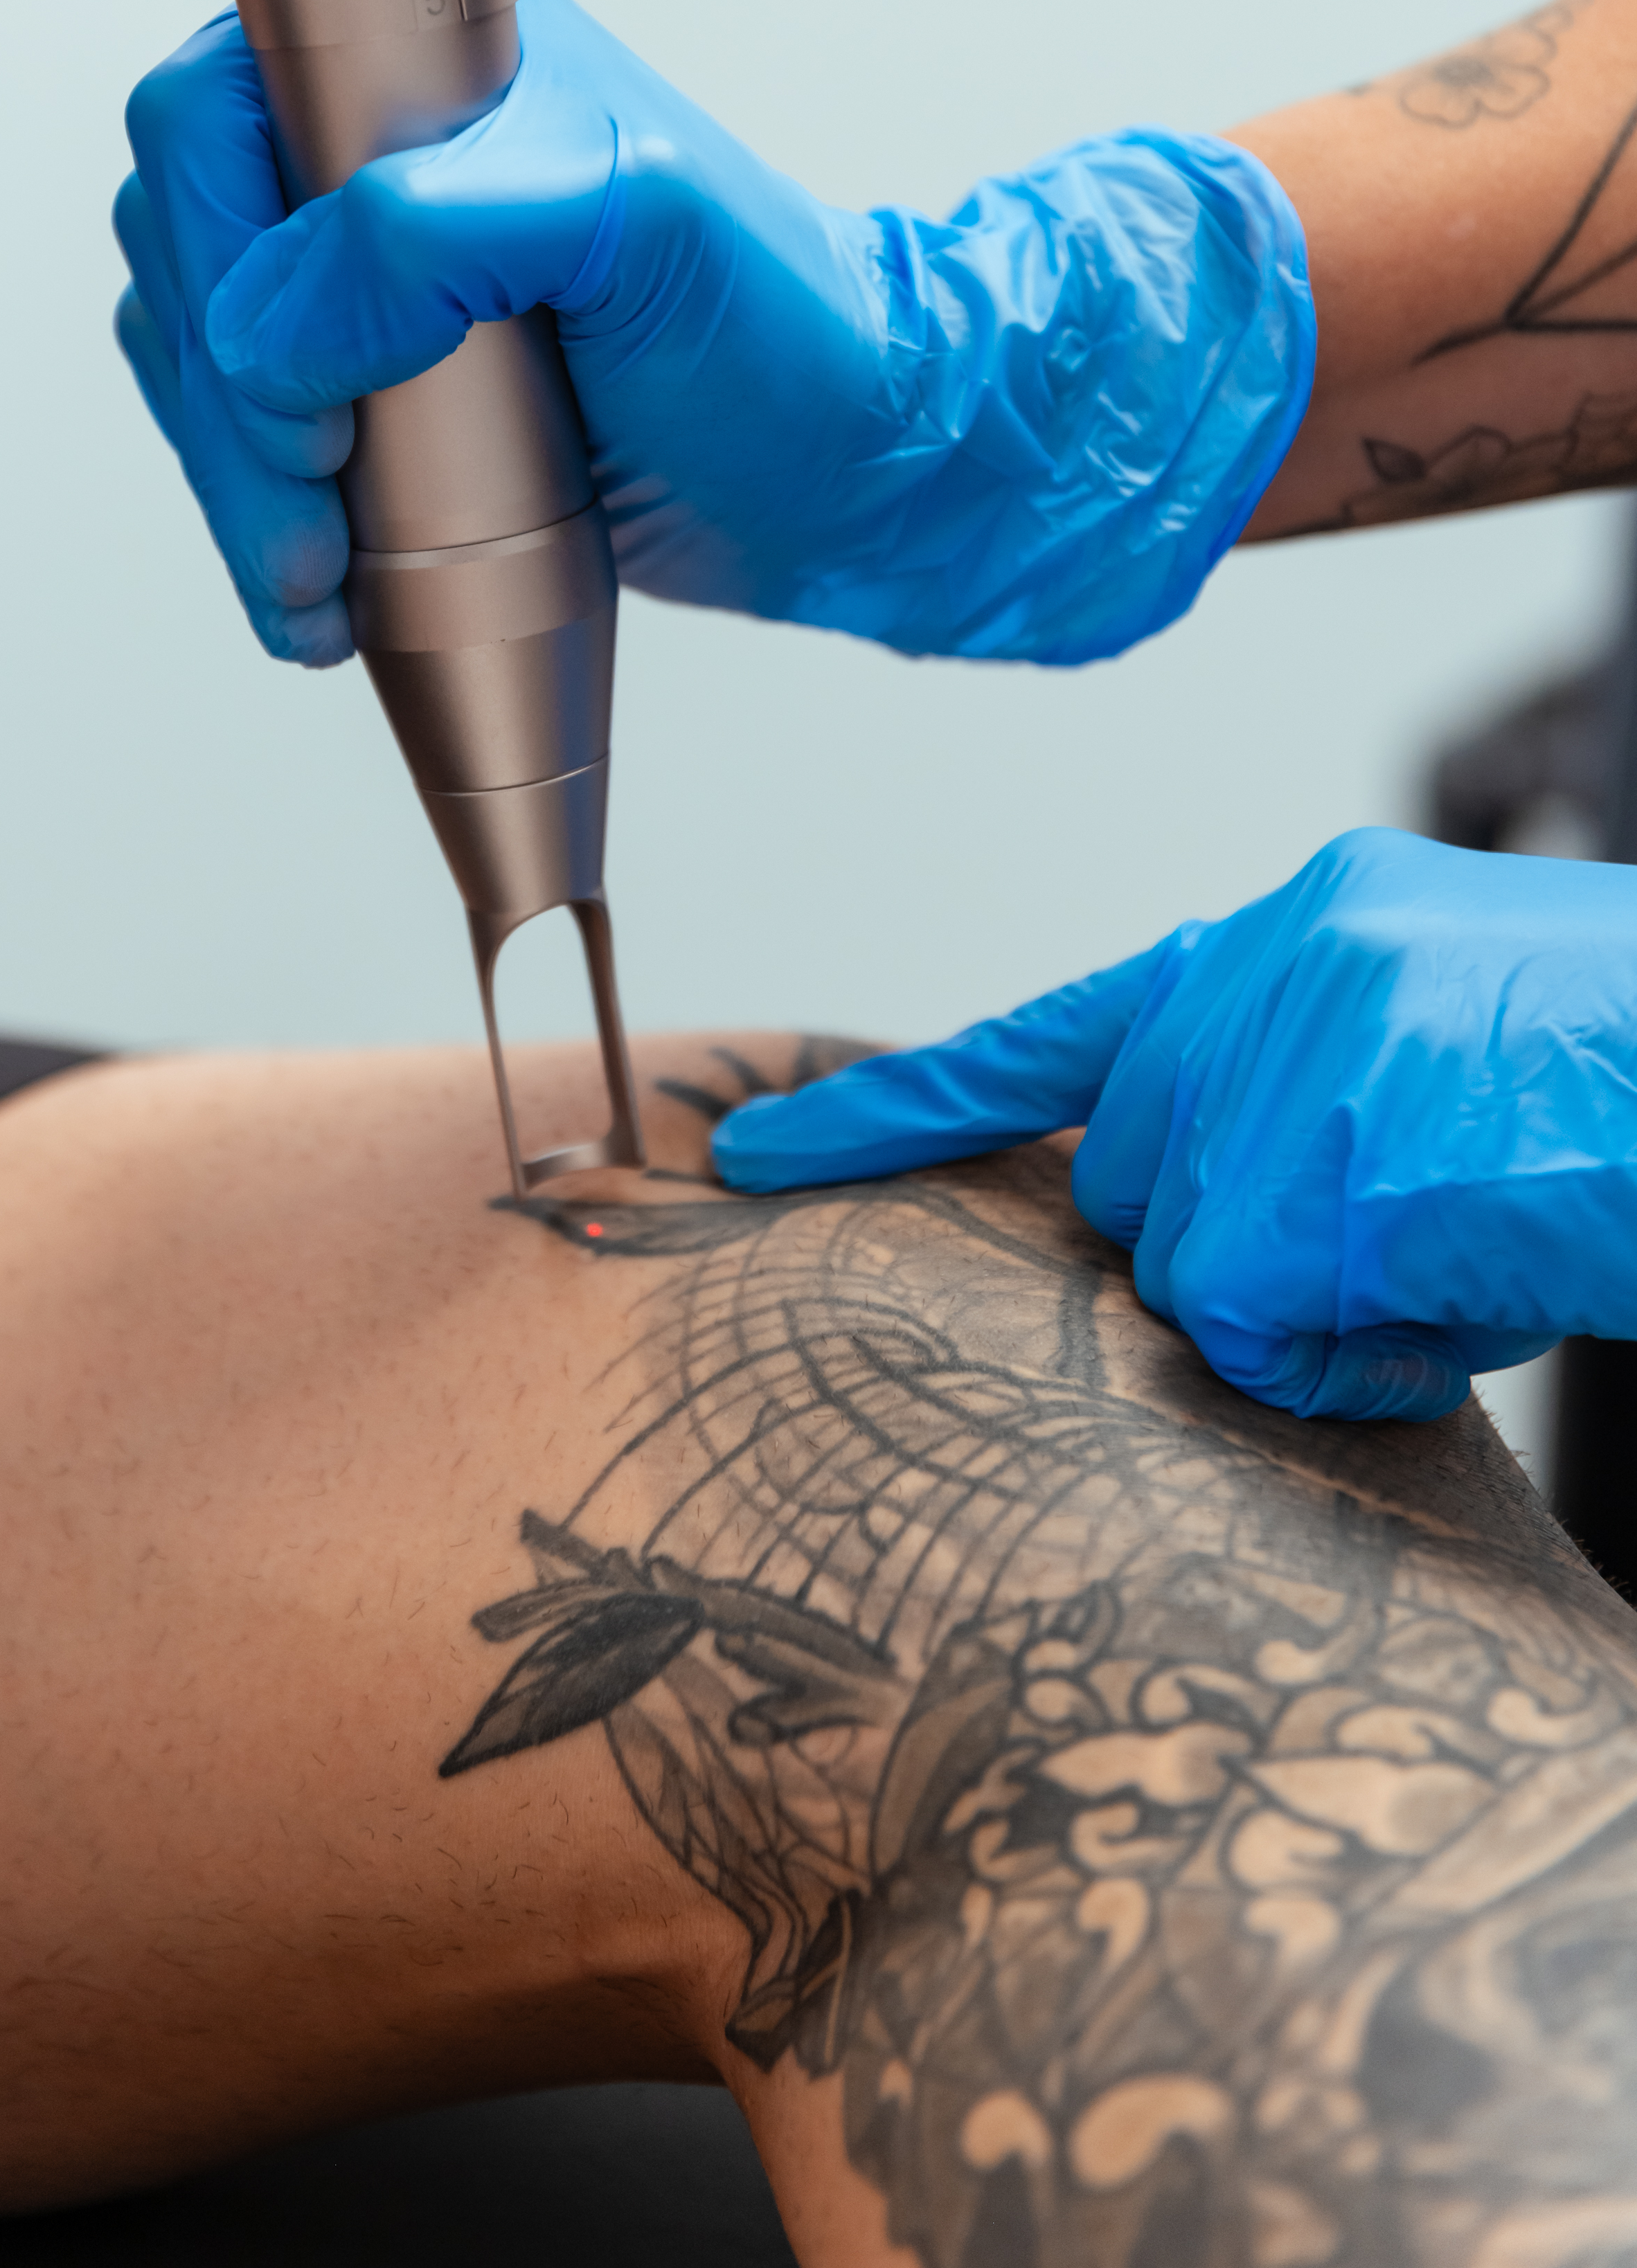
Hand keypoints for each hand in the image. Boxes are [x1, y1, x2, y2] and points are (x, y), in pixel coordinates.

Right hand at [114, 0, 1312, 667]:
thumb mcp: (634, 223)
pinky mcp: (366, 368)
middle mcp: (371, 134)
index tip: (310, 378)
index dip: (222, 249)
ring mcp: (359, 260)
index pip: (211, 106)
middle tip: (317, 513)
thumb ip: (436, 233)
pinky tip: (324, 586)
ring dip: (235, 482)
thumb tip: (272, 330)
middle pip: (183, 246)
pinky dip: (258, 518)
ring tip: (322, 577)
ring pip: (195, 353)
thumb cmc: (777, 327)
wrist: (845, 469)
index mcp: (424, 41)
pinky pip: (238, 430)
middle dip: (230, 406)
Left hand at [711, 825, 1627, 1421]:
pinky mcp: (1315, 1168)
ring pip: (1193, 1274)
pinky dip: (1363, 1363)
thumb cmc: (1621, 1103)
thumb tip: (1206, 1246)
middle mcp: (1268, 967)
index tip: (746, 1157)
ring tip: (1479, 1258)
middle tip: (1419, 1244)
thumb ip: (1297, 1109)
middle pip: (1136, 1189)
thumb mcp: (1447, 1064)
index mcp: (1301, 931)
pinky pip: (1260, 1335)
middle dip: (1245, 1255)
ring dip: (1322, 1315)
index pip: (1055, 1028)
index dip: (894, 1110)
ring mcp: (1286, 1058)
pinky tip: (1475, 1296)